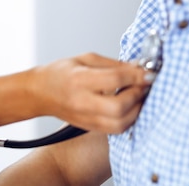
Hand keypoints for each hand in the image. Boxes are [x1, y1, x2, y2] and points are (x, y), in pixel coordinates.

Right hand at [31, 53, 152, 132]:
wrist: (39, 93)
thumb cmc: (59, 73)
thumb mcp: (85, 59)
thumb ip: (113, 64)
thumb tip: (138, 67)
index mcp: (79, 80)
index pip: (115, 79)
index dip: (136, 75)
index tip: (148, 71)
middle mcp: (82, 101)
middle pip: (119, 106)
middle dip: (138, 94)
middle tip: (144, 84)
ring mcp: (86, 118)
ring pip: (121, 123)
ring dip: (137, 109)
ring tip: (138, 96)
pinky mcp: (91, 127)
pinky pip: (117, 129)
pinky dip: (129, 119)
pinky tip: (130, 107)